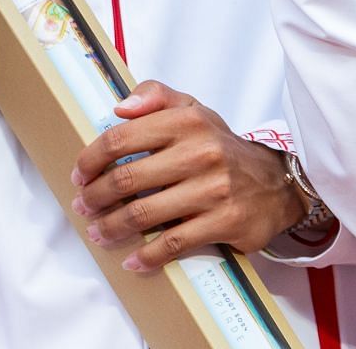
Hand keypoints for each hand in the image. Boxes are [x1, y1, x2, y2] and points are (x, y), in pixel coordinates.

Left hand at [69, 81, 304, 271]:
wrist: (275, 182)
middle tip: (84, 206)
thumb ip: (155, 96)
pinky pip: (174, 243)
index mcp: (186, 121)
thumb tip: (119, 107)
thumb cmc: (221, 146)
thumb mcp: (193, 109)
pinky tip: (132, 260)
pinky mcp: (224, 222)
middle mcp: (200, 152)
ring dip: (112, 227)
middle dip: (97, 197)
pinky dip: (147, 256)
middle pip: (128, 179)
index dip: (92, 159)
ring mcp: (213, 189)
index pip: (122, 138)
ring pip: (145, 214)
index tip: (80, 174)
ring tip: (98, 233)